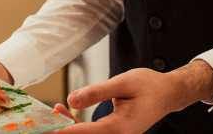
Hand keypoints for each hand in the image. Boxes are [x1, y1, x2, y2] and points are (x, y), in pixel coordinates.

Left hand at [56, 61, 212, 133]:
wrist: (168, 94)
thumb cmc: (149, 86)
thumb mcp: (122, 83)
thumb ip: (97, 92)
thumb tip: (72, 100)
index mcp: (120, 127)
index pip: (87, 132)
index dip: (65, 130)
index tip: (48, 128)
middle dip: (63, 128)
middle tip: (44, 117)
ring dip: (69, 126)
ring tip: (54, 110)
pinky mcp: (114, 132)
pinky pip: (93, 132)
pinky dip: (78, 125)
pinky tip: (66, 112)